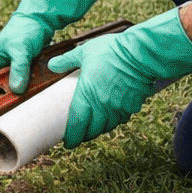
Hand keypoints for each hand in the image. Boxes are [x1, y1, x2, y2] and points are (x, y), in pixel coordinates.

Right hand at [0, 0, 107, 91]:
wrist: (42, 19)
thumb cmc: (26, 29)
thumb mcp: (21, 50)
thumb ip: (18, 69)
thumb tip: (16, 88)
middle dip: (8, 94)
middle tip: (16, 102)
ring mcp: (11, 65)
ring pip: (13, 84)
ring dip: (20, 89)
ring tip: (27, 94)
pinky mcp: (23, 67)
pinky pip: (24, 80)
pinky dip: (29, 84)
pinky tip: (34, 87)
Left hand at [48, 7, 191, 147]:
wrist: (140, 52)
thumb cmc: (111, 50)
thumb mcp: (84, 52)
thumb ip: (67, 60)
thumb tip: (51, 65)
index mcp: (86, 95)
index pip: (76, 124)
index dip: (71, 137)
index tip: (68, 142)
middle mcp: (102, 106)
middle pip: (92, 130)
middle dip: (84, 136)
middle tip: (79, 135)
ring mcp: (118, 107)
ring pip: (107, 127)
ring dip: (99, 129)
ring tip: (94, 126)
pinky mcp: (132, 105)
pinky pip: (121, 119)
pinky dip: (115, 120)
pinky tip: (112, 115)